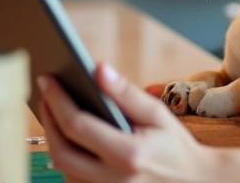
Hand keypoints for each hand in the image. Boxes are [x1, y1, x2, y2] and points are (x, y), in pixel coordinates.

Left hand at [39, 62, 217, 182]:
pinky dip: (67, 158)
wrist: (194, 182)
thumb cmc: (175, 145)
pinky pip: (74, 180)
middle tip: (45, 96)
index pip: (77, 126)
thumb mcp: (157, 114)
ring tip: (53, 111)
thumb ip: (126, 93)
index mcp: (128, 154)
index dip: (57, 100)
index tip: (47, 79)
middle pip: (61, 153)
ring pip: (64, 170)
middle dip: (48, 121)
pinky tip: (67, 136)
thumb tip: (98, 68)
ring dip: (54, 140)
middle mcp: (114, 180)